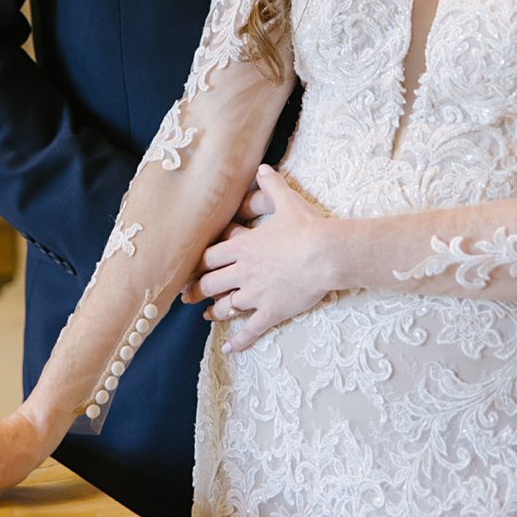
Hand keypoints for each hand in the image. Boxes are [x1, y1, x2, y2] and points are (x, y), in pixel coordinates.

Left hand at [189, 166, 340, 352]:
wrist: (328, 253)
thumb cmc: (308, 227)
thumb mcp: (287, 202)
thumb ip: (271, 184)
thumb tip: (263, 166)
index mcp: (242, 247)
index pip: (209, 257)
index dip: (200, 263)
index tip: (192, 268)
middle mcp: (242, 271)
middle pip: (210, 283)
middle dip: (198, 289)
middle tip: (188, 294)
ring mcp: (256, 294)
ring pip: (226, 306)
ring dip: (215, 311)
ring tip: (207, 315)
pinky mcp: (272, 312)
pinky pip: (250, 330)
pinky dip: (239, 341)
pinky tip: (230, 349)